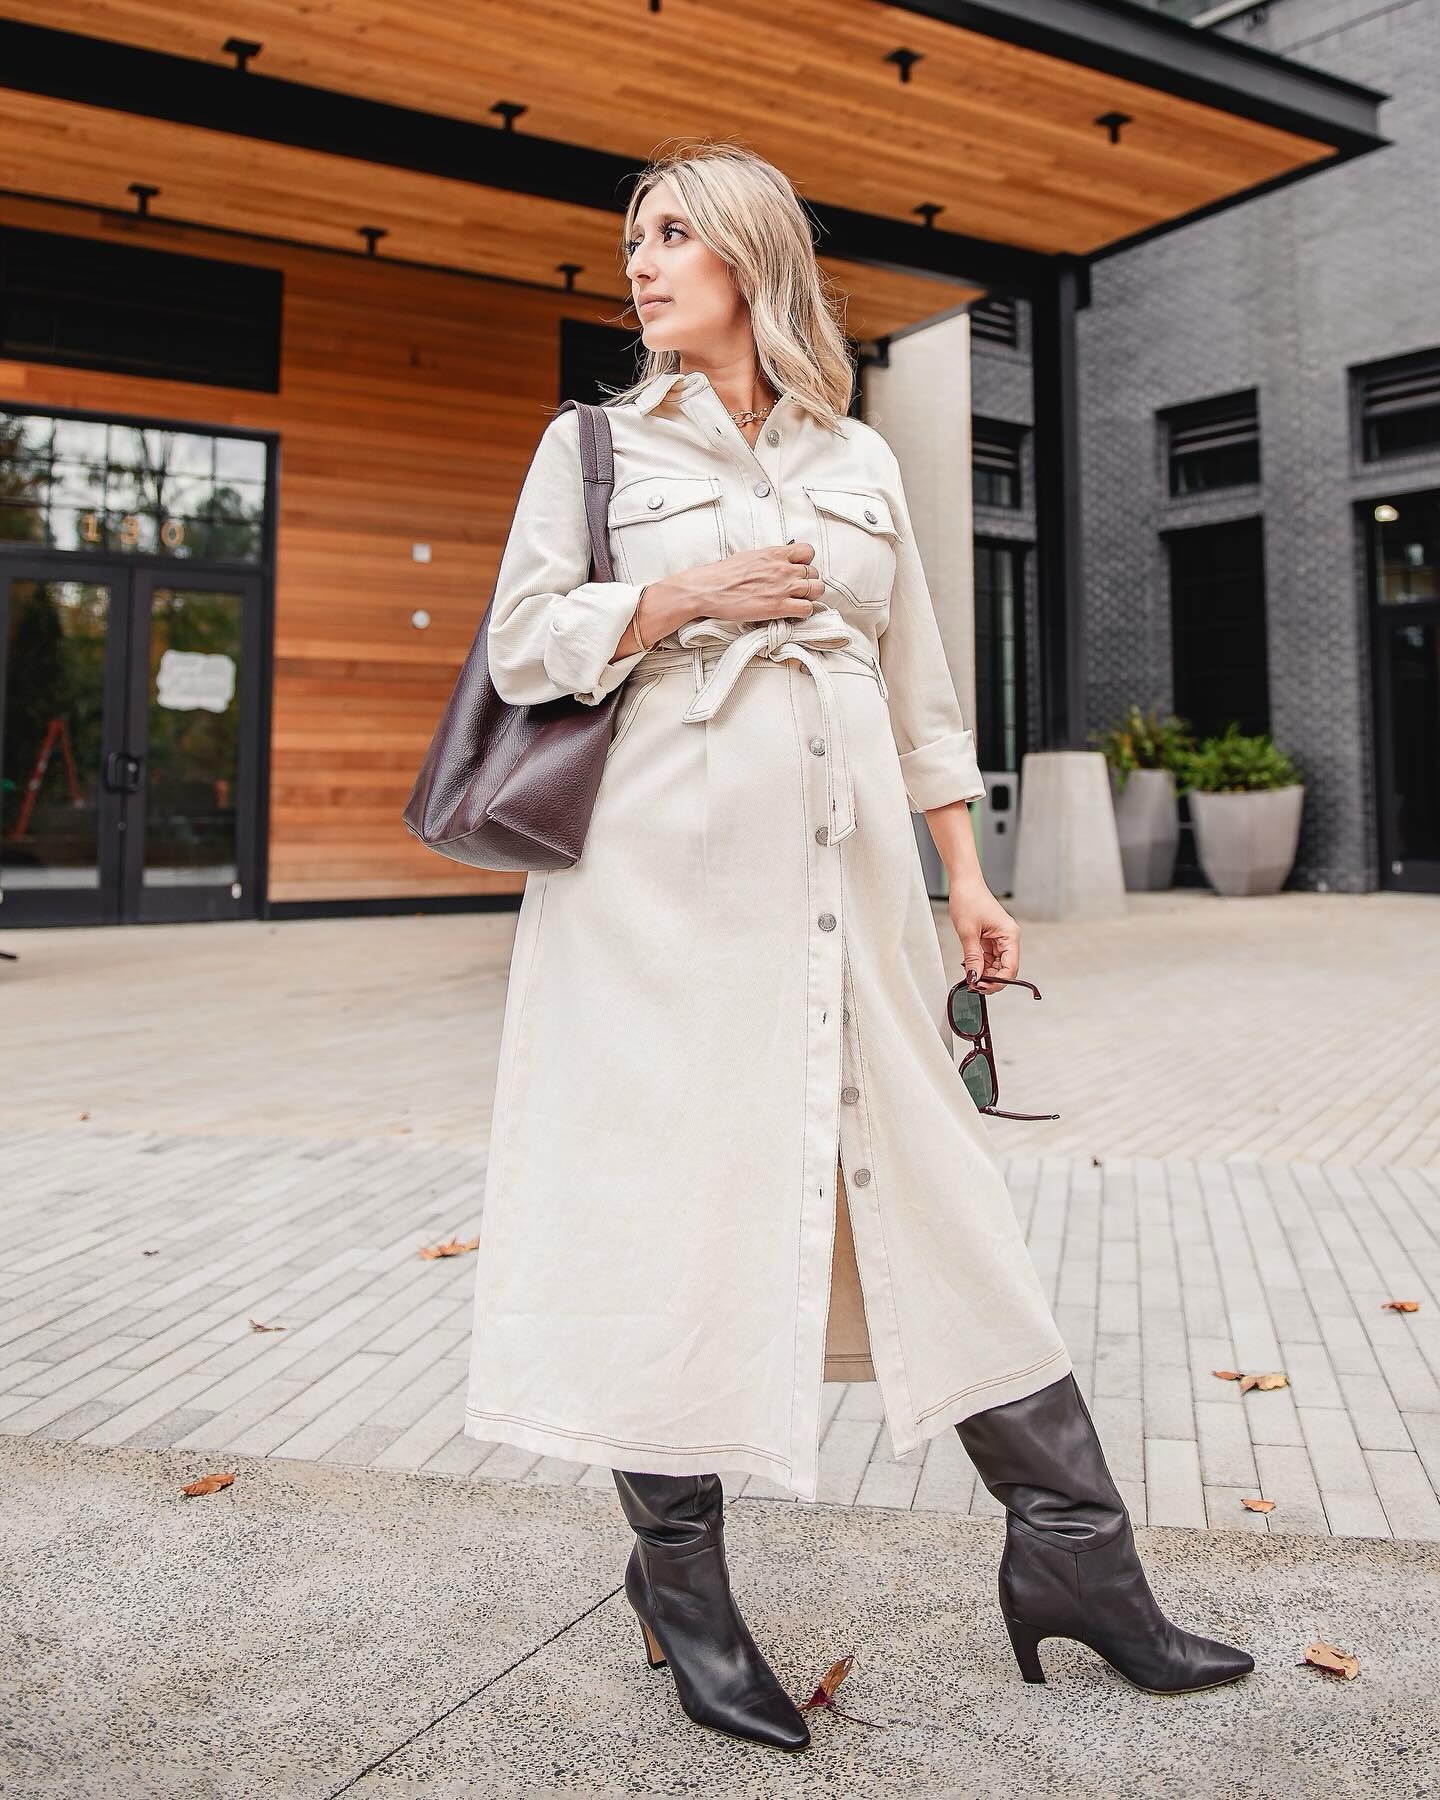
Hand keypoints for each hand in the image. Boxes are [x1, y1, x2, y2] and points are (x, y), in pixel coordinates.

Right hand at [652, 542, 823, 626]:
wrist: (708, 589)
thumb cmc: (722, 574)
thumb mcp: (749, 557)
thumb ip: (767, 559)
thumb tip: (774, 564)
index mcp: (775, 553)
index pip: (808, 551)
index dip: (806, 562)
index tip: (798, 570)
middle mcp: (783, 568)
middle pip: (814, 573)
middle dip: (807, 582)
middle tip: (796, 591)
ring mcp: (783, 587)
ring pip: (817, 590)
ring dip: (809, 597)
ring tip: (796, 602)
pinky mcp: (779, 607)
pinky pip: (807, 609)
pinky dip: (803, 612)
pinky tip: (791, 613)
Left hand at [947, 878, 1019, 993]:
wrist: (964, 883)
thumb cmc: (969, 900)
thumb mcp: (968, 933)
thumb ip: (973, 958)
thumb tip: (974, 979)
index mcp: (1010, 935)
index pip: (1010, 968)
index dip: (998, 981)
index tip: (981, 987)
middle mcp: (1009, 938)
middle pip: (1005, 969)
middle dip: (990, 979)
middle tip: (972, 985)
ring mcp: (1000, 939)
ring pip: (996, 965)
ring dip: (984, 974)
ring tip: (969, 977)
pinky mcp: (991, 939)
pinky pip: (989, 958)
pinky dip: (980, 965)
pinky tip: (970, 968)